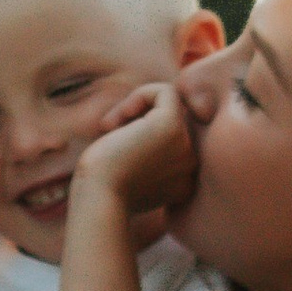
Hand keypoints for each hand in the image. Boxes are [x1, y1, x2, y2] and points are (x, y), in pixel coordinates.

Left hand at [74, 79, 197, 217]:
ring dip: (133, 109)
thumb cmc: (103, 189)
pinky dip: (139, 95)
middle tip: (108, 133)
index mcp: (185, 180)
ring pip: (167, 104)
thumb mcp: (129, 172)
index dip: (141, 133)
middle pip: (169, 120)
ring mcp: (185, 145)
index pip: (170, 138)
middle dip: (136, 119)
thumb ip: (144, 153)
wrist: (100, 199)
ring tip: (109, 127)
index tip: (116, 149)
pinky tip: (119, 118)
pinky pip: (165, 91)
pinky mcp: (172, 126)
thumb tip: (140, 120)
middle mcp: (192, 164)